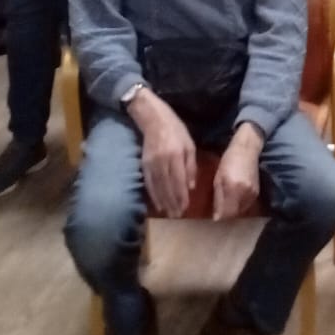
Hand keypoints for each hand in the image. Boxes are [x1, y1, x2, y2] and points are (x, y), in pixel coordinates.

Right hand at [129, 90, 197, 218]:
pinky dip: (153, 195)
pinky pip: (148, 183)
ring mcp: (151, 163)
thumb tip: (191, 186)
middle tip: (177, 215)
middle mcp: (162, 161)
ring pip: (157, 187)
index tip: (185, 208)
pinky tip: (158, 204)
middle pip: (167, 187)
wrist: (153, 119)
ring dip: (163, 202)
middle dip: (173, 203)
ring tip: (169, 213)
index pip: (179, 181)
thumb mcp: (189, 145)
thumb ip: (191, 166)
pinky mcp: (143, 164)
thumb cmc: (176, 130)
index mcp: (176, 155)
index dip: (181, 196)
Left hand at [213, 124, 262, 220]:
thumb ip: (217, 198)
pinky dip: (240, 205)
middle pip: (234, 214)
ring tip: (227, 203)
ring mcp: (252, 193)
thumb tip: (216, 217)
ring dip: (233, 210)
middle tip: (219, 209)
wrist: (247, 150)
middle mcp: (244, 192)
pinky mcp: (256, 192)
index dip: (219, 217)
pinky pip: (246, 205)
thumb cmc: (228, 161)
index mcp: (231, 188)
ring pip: (240, 211)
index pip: (226, 213)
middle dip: (226, 214)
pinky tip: (235, 198)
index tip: (214, 216)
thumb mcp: (218, 178)